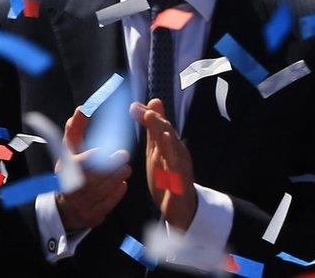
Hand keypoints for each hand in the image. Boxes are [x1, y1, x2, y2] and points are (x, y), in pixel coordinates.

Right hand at [54, 107, 130, 232]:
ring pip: (103, 190)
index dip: (90, 158)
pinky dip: (117, 192)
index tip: (102, 150)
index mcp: (65, 170)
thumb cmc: (72, 169)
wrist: (67, 205)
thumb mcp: (70, 149)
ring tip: (126, 168)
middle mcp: (71, 189)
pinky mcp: (92, 216)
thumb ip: (76, 129)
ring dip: (117, 177)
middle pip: (94, 177)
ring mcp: (81, 205)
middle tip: (124, 156)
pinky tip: (122, 183)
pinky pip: (109, 204)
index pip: (77, 165)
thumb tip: (83, 108)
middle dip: (111, 166)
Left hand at [130, 99, 196, 230]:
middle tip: (142, 110)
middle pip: (166, 132)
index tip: (133, 107)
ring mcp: (180, 165)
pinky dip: (173, 158)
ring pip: (173, 147)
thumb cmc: (167, 177)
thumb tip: (145, 106)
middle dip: (155, 120)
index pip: (159, 126)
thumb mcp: (156, 153)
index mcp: (169, 145)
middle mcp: (176, 151)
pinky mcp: (181, 181)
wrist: (180, 207)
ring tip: (152, 121)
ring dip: (164, 134)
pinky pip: (177, 169)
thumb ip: (152, 131)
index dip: (148, 116)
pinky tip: (167, 149)